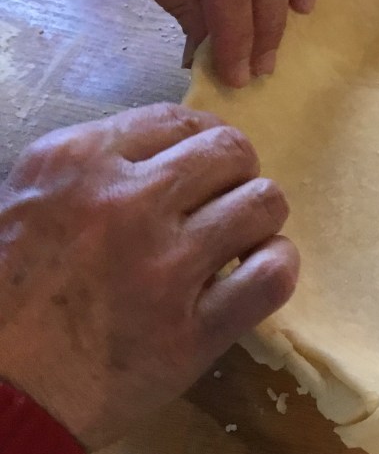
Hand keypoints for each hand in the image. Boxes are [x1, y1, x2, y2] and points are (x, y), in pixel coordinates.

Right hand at [0, 103, 297, 449]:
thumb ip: (97, 168)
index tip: (211, 164)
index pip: (180, 120)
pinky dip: (277, 265)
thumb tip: (173, 152)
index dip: (208, 138)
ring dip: (261, 218)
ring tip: (242, 239)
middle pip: (232, 152)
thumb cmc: (6, 295)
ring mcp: (164, 268)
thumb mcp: (29, 201)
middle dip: (240, 172)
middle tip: (227, 201)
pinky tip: (258, 272)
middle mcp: (126, 203)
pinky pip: (272, 275)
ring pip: (263, 204)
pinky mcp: (193, 333)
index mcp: (77, 162)